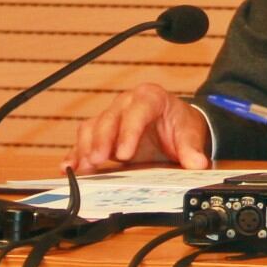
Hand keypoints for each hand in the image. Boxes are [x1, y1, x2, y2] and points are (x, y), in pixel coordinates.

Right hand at [68, 82, 209, 174]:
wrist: (174, 126)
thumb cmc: (179, 125)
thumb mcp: (189, 134)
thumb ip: (191, 149)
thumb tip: (197, 163)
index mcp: (150, 98)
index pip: (137, 111)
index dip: (128, 132)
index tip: (124, 154)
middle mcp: (126, 104)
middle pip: (109, 118)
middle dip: (101, 140)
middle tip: (97, 161)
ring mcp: (111, 118)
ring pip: (92, 127)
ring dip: (85, 147)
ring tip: (83, 168)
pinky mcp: (101, 134)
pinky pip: (84, 140)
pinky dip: (75, 154)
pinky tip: (68, 167)